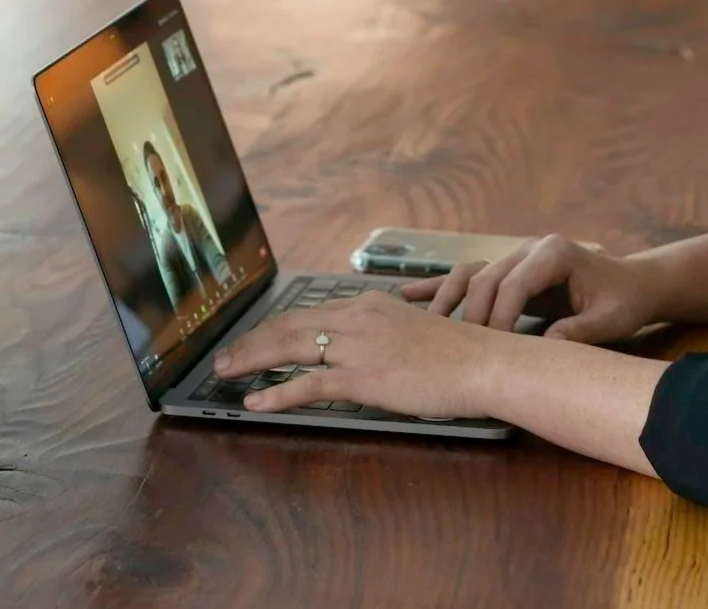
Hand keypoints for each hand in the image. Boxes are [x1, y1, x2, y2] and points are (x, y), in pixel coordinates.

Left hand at [212, 290, 511, 419]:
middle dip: (251, 340)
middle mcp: (357, 318)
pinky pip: (307, 385)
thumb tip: (364, 350)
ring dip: (251, 360)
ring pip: (289, 348)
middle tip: (225, 356)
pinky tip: (256, 402)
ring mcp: (358, 347)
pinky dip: (276, 393)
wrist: (482, 364)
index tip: (255, 338)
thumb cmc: (459, 353)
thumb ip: (384, 334)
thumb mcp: (415, 331)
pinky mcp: (362, 377)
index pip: (309, 313)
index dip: (275, 326)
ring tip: (225, 372)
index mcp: (370, 305)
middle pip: (289, 324)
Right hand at [397, 234, 662, 344]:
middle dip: (472, 316)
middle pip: (485, 279)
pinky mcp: (508, 269)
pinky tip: (407, 296)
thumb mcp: (609, 320)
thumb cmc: (623, 302)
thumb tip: (544, 350)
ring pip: (470, 274)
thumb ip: (578, 332)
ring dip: (446, 299)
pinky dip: (440, 286)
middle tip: (461, 352)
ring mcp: (515, 256)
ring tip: (422, 325)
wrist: (632, 284)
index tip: (492, 350)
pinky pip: (469, 275)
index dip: (499, 318)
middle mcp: (529, 248)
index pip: (513, 284)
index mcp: (554, 253)